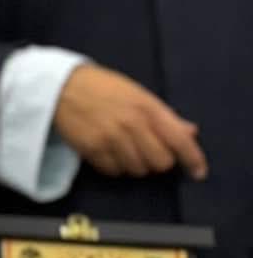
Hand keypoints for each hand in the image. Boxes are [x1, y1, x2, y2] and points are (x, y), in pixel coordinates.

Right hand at [54, 64, 207, 178]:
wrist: (60, 85)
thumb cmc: (102, 87)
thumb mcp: (138, 94)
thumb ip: (164, 115)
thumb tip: (190, 132)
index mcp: (148, 108)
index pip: (180, 140)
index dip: (193, 160)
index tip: (198, 172)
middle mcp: (133, 125)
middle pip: (160, 162)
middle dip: (157, 160)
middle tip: (147, 151)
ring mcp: (111, 138)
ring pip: (137, 170)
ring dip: (135, 164)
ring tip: (124, 150)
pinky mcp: (91, 149)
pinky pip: (113, 171)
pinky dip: (114, 167)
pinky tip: (108, 152)